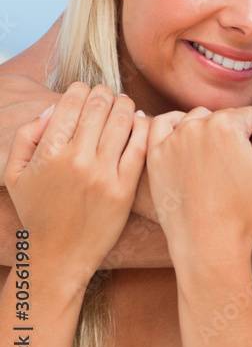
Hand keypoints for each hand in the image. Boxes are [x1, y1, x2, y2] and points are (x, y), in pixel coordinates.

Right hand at [4, 82, 148, 288]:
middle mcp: (77, 160)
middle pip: (99, 104)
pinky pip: (140, 145)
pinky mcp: (124, 189)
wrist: (58, 257)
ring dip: (124, 104)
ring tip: (122, 105)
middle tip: (106, 96)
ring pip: (122, 119)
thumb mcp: (14, 173)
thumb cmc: (36, 211)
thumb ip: (26, 135)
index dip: (80, 89)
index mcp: (49, 152)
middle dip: (104, 93)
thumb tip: (53, 109)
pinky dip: (141, 126)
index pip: (72, 101)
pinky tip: (138, 122)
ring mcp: (103, 175)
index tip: (84, 93)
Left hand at [147, 105, 251, 256]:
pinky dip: (174, 126)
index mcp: (226, 125)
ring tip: (219, 155)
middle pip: (225, 117)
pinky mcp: (155, 158)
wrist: (209, 249)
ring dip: (209, 130)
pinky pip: (161, 127)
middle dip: (238, 133)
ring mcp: (171, 142)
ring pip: (196, 120)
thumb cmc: (248, 215)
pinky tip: (186, 139)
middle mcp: (196, 127)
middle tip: (243, 161)